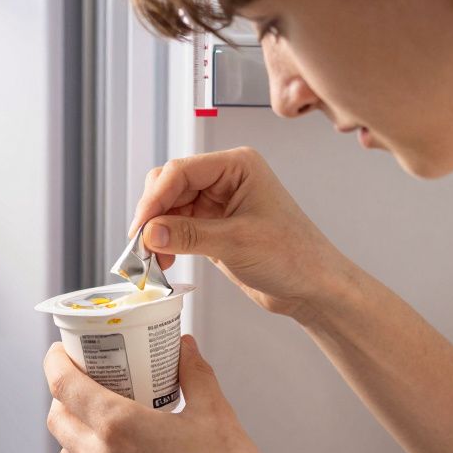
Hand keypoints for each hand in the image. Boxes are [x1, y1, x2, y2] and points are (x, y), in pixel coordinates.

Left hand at [43, 335, 299, 452]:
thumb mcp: (215, 413)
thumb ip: (195, 373)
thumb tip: (186, 348)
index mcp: (120, 428)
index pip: (63, 386)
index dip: (56, 363)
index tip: (61, 353)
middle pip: (57, 420)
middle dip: (63, 397)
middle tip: (87, 385)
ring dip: (76, 434)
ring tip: (104, 424)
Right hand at [130, 146, 345, 319]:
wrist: (312, 286)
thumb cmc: (293, 256)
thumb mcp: (236, 243)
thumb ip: (189, 235)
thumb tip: (149, 233)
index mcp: (237, 166)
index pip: (180, 171)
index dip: (155, 198)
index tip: (140, 228)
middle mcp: (225, 179)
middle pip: (169, 185)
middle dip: (153, 214)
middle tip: (141, 245)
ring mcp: (218, 202)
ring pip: (169, 208)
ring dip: (157, 232)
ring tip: (152, 259)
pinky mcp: (213, 226)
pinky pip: (177, 227)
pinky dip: (166, 242)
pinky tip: (163, 261)